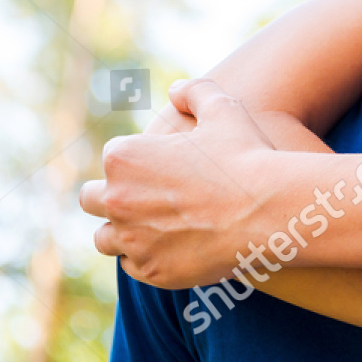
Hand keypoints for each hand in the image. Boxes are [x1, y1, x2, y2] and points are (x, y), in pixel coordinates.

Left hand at [80, 79, 278, 288]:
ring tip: (152, 227)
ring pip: (105, 239)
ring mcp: (132, 240)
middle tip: (144, 197)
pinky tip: (171, 248)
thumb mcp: (224, 110)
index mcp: (124, 158)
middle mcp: (117, 200)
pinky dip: (147, 258)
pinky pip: (133, 266)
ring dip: (123, 231)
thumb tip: (176, 90)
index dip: (136, 161)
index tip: (159, 167)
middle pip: (91, 200)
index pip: (112, 158)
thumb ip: (195, 92)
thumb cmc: (246, 157)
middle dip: (113, 197)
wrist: (270, 210)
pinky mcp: (152, 272)